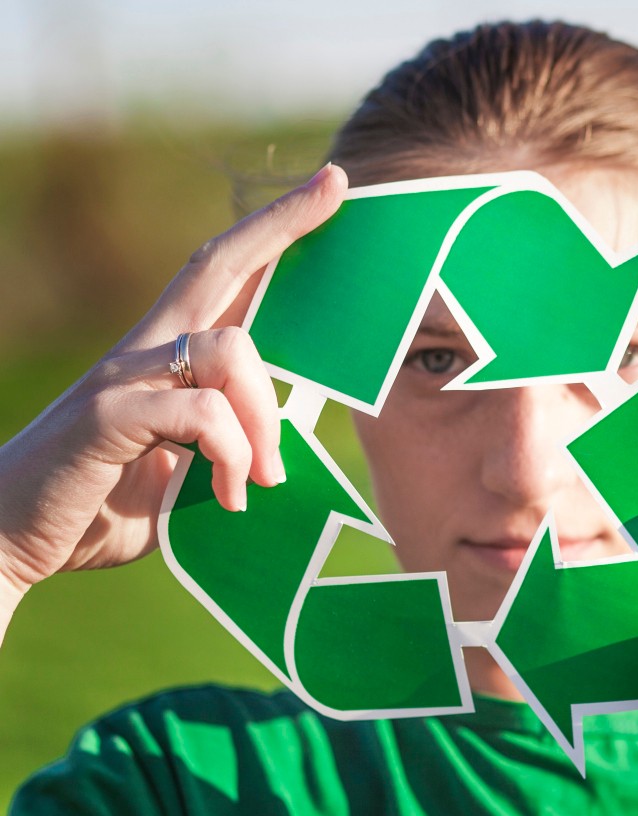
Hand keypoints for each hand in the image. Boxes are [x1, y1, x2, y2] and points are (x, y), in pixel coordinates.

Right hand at [0, 163, 346, 610]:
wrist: (9, 540)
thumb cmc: (94, 507)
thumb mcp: (175, 474)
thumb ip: (216, 452)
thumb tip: (271, 455)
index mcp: (161, 360)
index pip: (219, 276)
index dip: (269, 232)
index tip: (324, 190)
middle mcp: (143, 353)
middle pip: (217, 266)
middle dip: (281, 224)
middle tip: (337, 187)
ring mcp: (122, 378)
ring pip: (230, 349)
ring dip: (264, 419)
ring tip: (263, 481)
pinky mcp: (108, 415)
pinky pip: (201, 410)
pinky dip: (231, 454)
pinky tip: (227, 497)